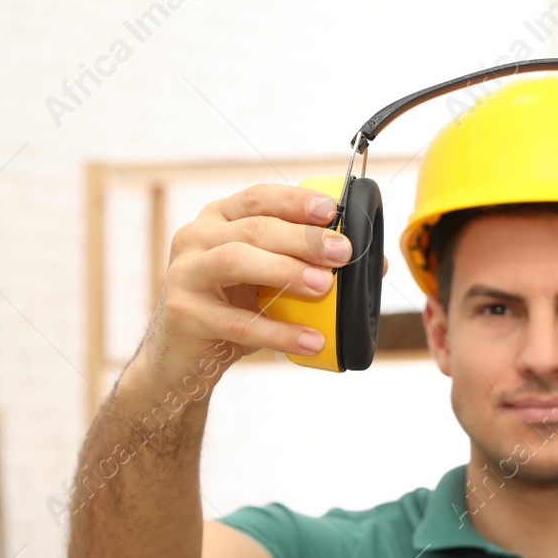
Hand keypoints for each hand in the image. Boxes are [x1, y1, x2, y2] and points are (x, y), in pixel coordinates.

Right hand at [138, 182, 388, 380]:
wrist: (181, 359)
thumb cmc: (231, 310)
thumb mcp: (267, 282)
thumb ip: (308, 266)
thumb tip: (376, 264)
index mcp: (219, 219)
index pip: (259, 198)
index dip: (295, 201)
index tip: (332, 211)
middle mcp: (196, 237)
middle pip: (253, 227)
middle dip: (302, 238)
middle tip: (342, 252)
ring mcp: (185, 273)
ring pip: (237, 261)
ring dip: (286, 270)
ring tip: (325, 286)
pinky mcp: (184, 314)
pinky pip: (237, 322)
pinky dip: (278, 332)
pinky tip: (311, 340)